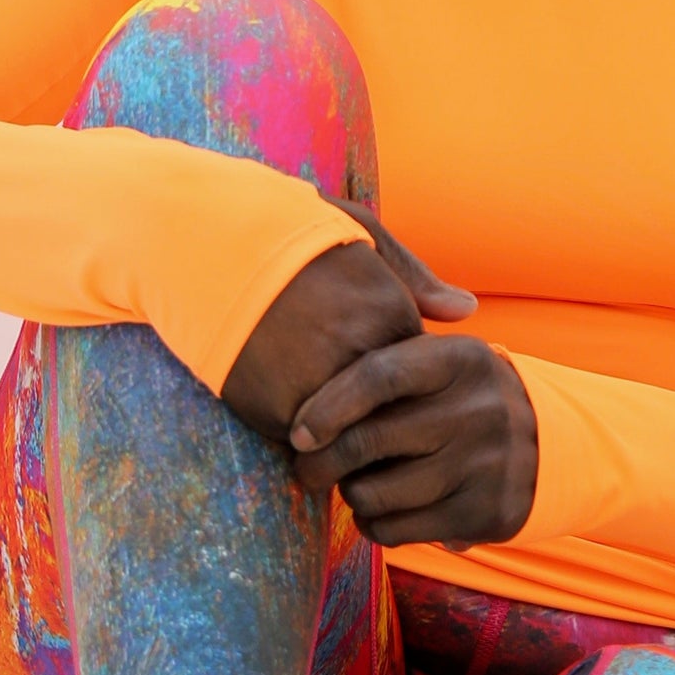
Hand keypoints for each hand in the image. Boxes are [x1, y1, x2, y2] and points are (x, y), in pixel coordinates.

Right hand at [220, 198, 475, 446]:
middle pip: (395, 410)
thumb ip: (415, 277)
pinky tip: (294, 410)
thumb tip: (467, 311)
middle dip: (386, 414)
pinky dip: (310, 437)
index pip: (422, 372)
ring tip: (333, 418)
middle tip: (361, 404)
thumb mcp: (360, 234)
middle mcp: (363, 355)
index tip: (381, 367)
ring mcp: (323, 389)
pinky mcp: (284, 414)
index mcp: (389, 313)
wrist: (207, 249)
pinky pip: (313, 443)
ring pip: (358, 435)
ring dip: (351, 434)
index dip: (405, 376)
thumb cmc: (288, 231)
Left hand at [287, 331, 537, 551]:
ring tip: (354, 486)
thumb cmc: (462, 396)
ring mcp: (487, 465)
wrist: (552, 444)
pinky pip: (399, 530)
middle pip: (369, 440)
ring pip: (377, 493)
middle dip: (320, 462)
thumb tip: (313, 371)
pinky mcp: (488, 513)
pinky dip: (375, 525)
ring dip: (351, 495)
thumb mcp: (444, 355)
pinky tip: (379, 512)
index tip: (297, 432)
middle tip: (306, 469)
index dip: (326, 406)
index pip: (377, 376)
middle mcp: (480, 409)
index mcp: (462, 359)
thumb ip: (386, 348)